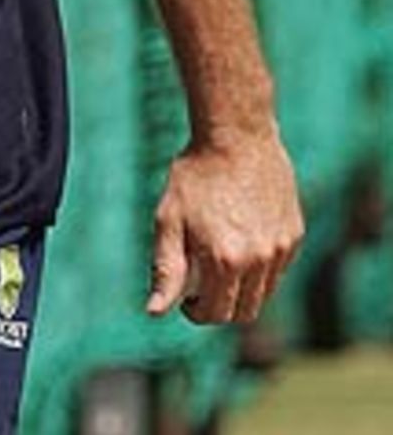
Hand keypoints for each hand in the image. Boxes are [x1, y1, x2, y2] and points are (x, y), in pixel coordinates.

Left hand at [146, 128, 303, 324]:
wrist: (235, 136)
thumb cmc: (195, 176)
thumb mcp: (169, 219)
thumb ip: (165, 270)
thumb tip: (154, 313)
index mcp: (224, 262)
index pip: (215, 314)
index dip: (195, 311)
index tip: (186, 297)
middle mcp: (259, 261)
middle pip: (243, 312)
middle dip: (220, 307)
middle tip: (201, 285)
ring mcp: (281, 249)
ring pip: (263, 294)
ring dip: (241, 289)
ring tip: (219, 259)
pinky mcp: (295, 235)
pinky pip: (278, 268)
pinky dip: (260, 267)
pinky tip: (240, 238)